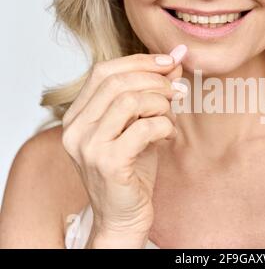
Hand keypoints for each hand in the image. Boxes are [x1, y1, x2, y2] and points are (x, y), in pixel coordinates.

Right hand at [61, 45, 187, 247]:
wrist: (124, 216)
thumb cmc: (131, 170)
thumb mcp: (140, 124)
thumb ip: (151, 93)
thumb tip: (175, 60)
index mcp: (78, 116)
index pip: (103, 71)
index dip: (139, 61)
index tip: (169, 61)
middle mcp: (75, 129)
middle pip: (116, 82)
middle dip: (154, 80)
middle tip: (176, 90)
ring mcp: (88, 146)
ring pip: (129, 101)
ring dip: (160, 104)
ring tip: (170, 117)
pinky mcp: (107, 163)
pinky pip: (143, 128)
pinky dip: (164, 126)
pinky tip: (168, 136)